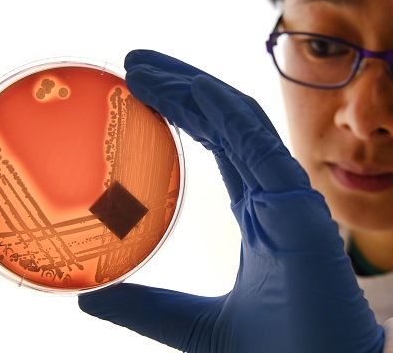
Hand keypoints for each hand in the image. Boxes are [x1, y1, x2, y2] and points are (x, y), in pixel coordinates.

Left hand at [78, 50, 383, 352]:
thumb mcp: (193, 325)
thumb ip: (149, 307)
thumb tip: (92, 299)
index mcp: (258, 215)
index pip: (220, 145)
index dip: (185, 113)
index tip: (139, 92)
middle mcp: (274, 197)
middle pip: (225, 123)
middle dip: (182, 88)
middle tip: (135, 66)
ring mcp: (289, 197)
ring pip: (240, 124)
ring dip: (194, 90)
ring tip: (145, 69)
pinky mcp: (301, 207)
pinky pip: (260, 145)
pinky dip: (226, 113)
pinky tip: (191, 91)